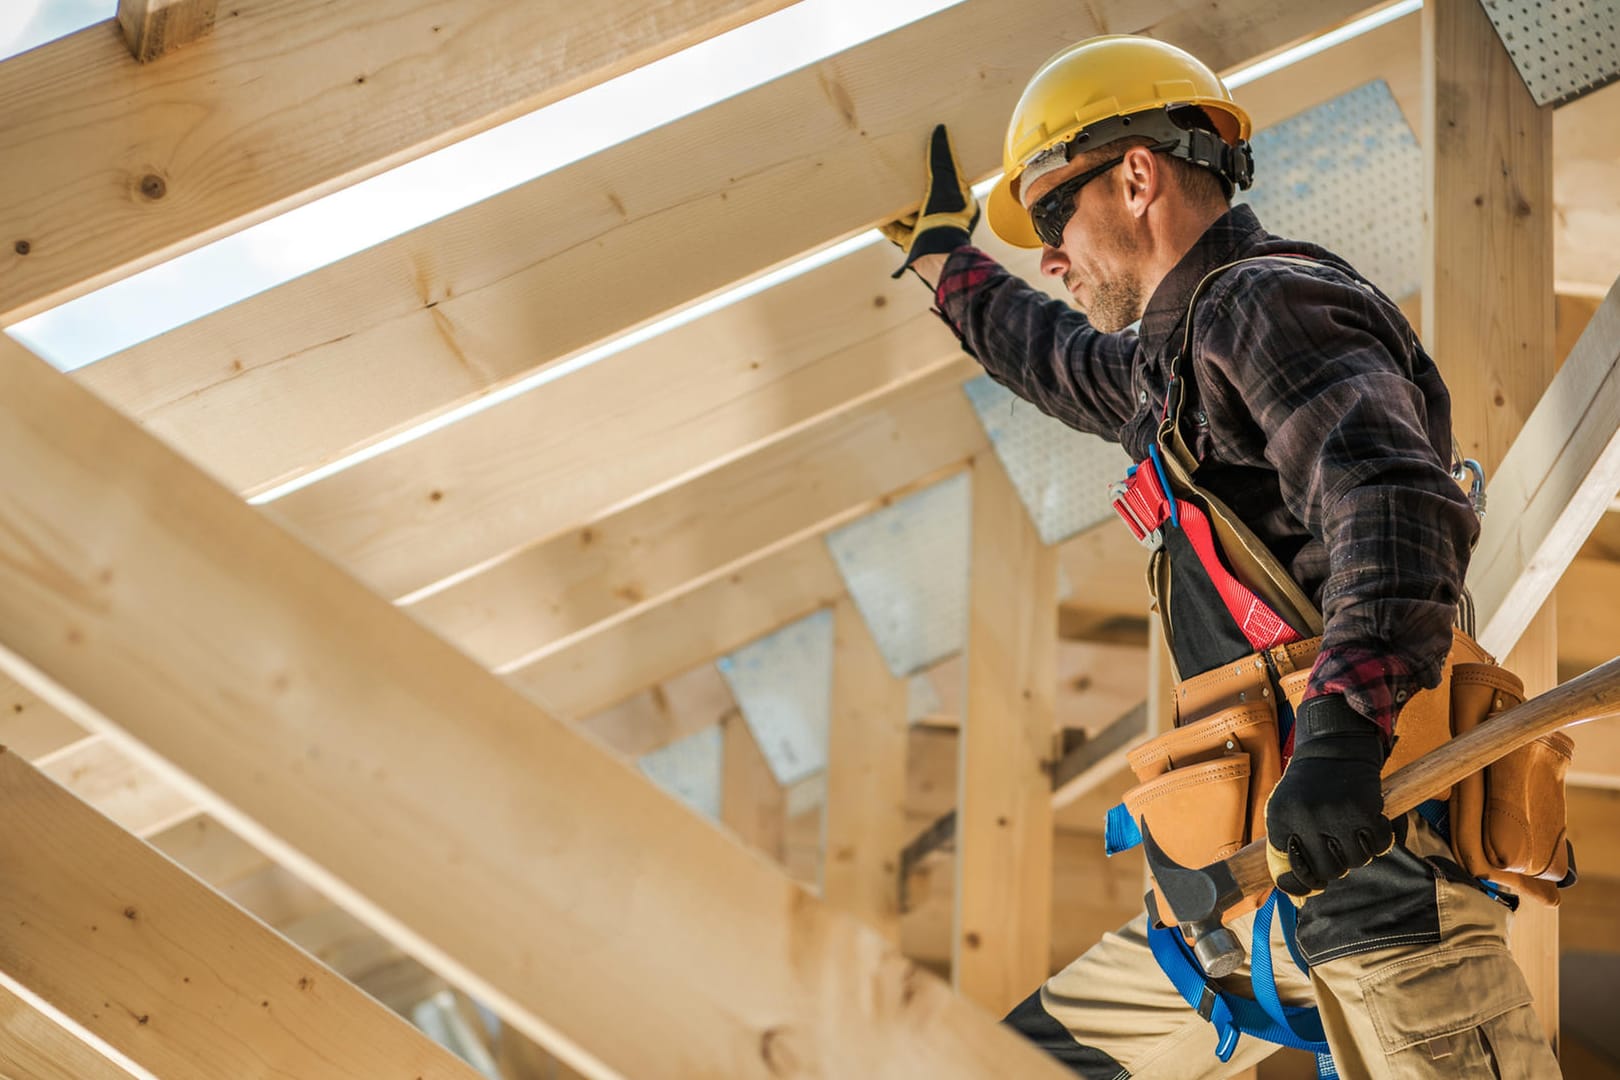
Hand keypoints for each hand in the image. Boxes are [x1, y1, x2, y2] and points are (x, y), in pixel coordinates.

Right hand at [881, 124, 978, 279]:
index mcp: (959, 203)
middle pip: (924, 197)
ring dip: (897, 205)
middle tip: (897, 171)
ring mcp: (928, 231)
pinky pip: (897, 231)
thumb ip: (942, 159)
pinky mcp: (913, 244)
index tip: (922, 156)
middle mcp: (945, 217)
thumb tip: (940, 130)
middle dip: (910, 187)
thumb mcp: (946, 183)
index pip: (947, 180)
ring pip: (909, 214)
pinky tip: (875, 215)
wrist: (937, 258)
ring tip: (882, 190)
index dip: (935, 168)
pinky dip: (886, 223)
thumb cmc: (947, 220)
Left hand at [1264, 695, 1393, 897]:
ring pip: (1357, 862)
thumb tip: (1298, 897)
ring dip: (1359, 853)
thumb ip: (1288, 849)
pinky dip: (1380, 840)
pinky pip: (1380, 846)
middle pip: (1329, 872)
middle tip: (1338, 848)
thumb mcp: (1285, 811)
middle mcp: (1305, 818)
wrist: (1333, 747)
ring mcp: (1335, 814)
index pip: (1292, 872)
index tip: (1314, 879)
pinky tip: (1371, 824)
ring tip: (1352, 832)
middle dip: (1337, 866)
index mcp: (1280, 820)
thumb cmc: (1308, 787)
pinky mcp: (1364, 809)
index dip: (1306, 880)